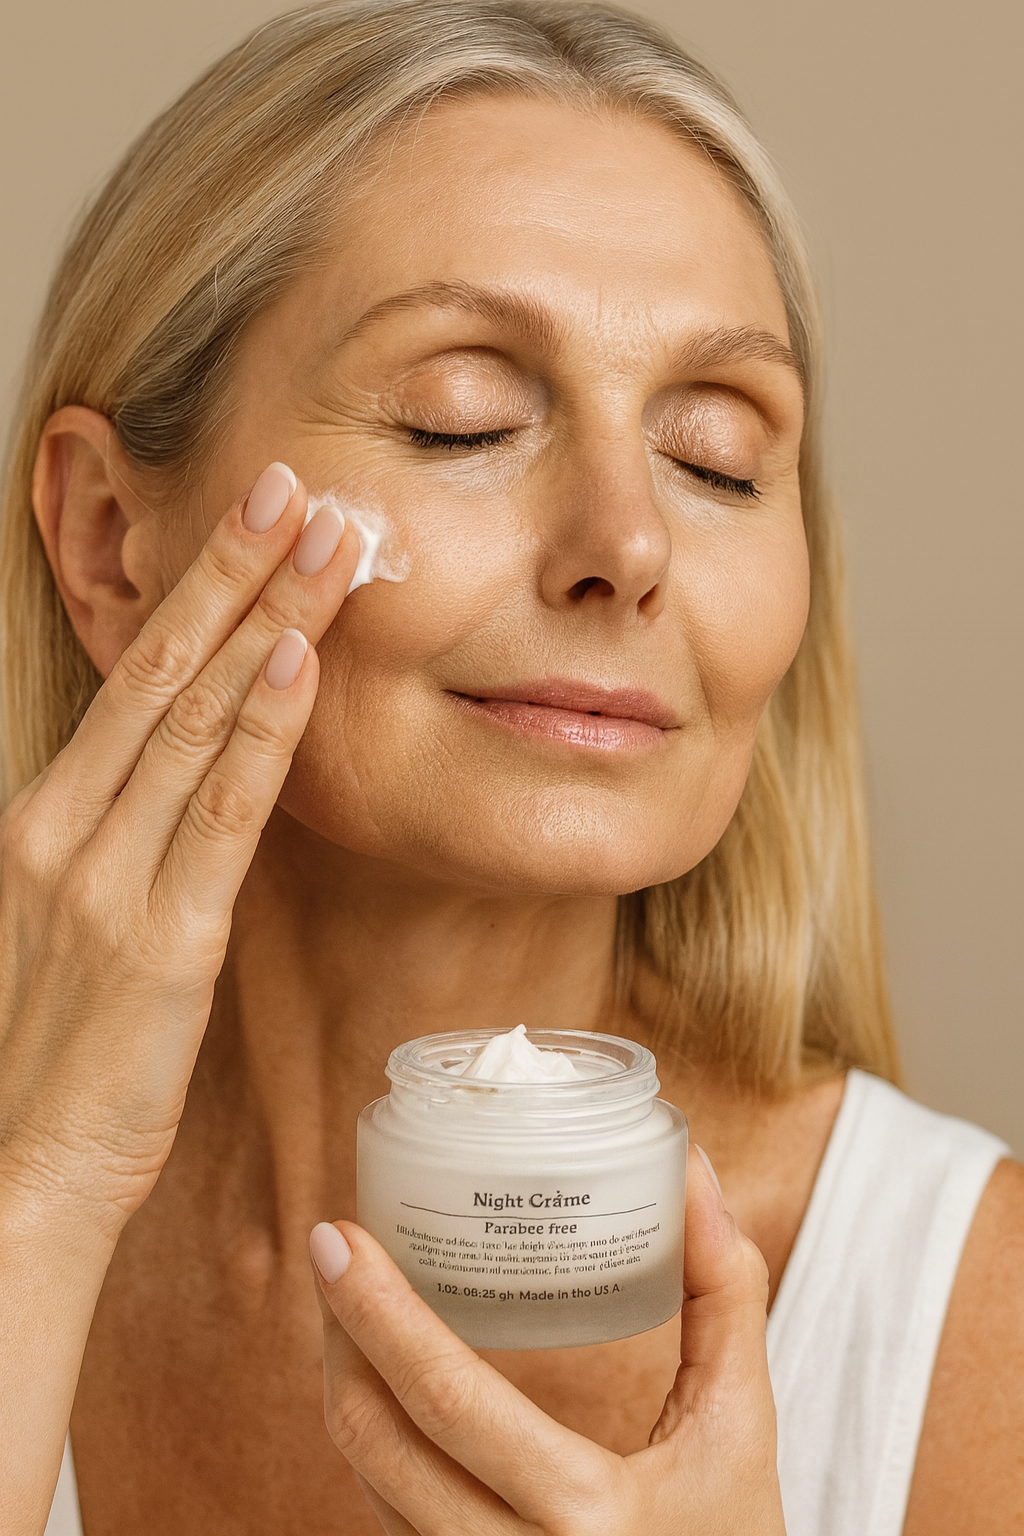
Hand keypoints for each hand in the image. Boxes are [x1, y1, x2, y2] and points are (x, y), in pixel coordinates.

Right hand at [0, 461, 358, 1240]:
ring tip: (323, 546)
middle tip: (293, 484)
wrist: (15, 1171)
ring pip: (197, 722)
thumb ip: (129, 837)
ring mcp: (108, 879)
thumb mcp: (73, 918)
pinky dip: (260, 736)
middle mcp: (66, 827)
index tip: (251, 519)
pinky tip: (295, 666)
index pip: (133, 678)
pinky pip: (220, 818)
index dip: (196, 592)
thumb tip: (200, 772)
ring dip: (266, 623)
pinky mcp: (161, 943)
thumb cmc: (51, 1050)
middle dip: (232, 571)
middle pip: (163, 673)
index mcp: (44, 816)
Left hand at [312, 1146, 785, 1534]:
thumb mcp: (741, 1428)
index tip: (336, 1236)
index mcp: (583, 1519)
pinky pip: (388, 1521)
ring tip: (351, 1304)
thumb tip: (694, 1169)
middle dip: (340, 1334)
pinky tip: (385, 1387)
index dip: (376, 1311)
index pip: (446, 1400)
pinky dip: (377, 1447)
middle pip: (377, 1440)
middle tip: (333, 1249)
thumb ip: (724, 1295)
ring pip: (369, 1484)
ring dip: (349, 1387)